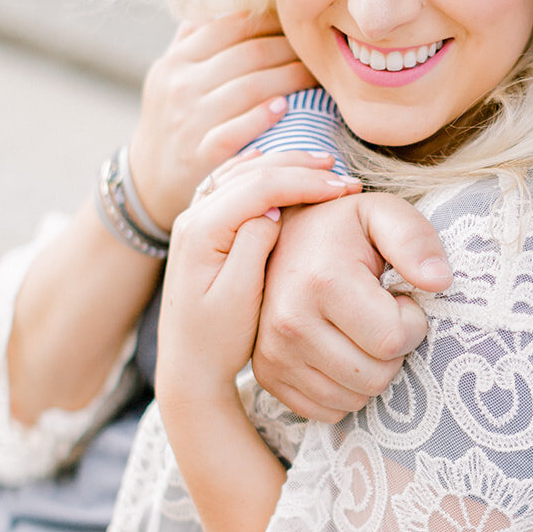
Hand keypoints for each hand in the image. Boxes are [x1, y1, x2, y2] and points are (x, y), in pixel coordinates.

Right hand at [127, 12, 315, 231]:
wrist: (148, 181)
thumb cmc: (173, 121)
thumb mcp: (171, 76)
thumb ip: (195, 41)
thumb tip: (226, 5)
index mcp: (177, 60)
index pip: (233, 25)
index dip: (273, 21)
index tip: (301, 23)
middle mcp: (180, 85)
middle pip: (249, 53)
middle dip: (291, 48)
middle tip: (320, 51)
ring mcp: (189, 120)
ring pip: (249, 87)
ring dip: (290, 79)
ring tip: (317, 78)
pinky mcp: (199, 155)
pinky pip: (234, 130)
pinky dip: (261, 116)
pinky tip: (286, 108)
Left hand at [156, 152, 359, 406]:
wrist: (188, 366)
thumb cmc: (216, 341)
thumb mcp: (238, 298)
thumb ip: (252, 248)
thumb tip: (272, 212)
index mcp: (202, 231)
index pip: (260, 187)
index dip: (305, 182)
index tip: (344, 189)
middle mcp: (194, 218)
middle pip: (251, 172)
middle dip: (299, 168)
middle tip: (342, 175)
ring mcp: (197, 221)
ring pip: (242, 173)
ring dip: (284, 166)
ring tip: (322, 168)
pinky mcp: (205, 229)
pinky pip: (234, 184)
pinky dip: (262, 171)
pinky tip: (281, 167)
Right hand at [252, 192, 452, 421]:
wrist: (281, 239)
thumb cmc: (341, 229)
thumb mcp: (382, 214)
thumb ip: (415, 240)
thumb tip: (440, 281)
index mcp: (322, 282)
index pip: (393, 340)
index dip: (411, 323)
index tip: (399, 299)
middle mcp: (289, 323)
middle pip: (376, 377)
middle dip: (392, 350)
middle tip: (379, 316)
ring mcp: (274, 354)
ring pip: (354, 399)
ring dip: (370, 371)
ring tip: (358, 330)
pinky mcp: (267, 375)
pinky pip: (328, 410)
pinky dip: (344, 389)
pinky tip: (340, 351)